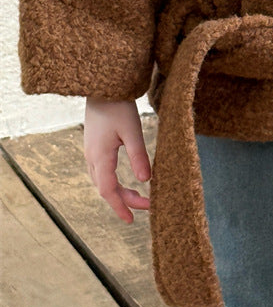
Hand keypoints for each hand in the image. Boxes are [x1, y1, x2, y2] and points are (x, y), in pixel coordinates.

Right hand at [84, 98, 150, 221]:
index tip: (131, 220)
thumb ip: (139, 155)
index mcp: (100, 156)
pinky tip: (124, 180)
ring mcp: (91, 151)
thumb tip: (146, 181)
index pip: (108, 191)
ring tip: (139, 197)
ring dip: (119, 192)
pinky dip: (113, 181)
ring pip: (102, 181)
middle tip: (147, 206)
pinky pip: (101, 172)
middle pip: (106, 188)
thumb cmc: (118, 105)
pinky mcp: (94, 145)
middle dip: (125, 201)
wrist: (102, 86)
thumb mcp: (132, 129)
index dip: (120, 207)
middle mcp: (92, 157)